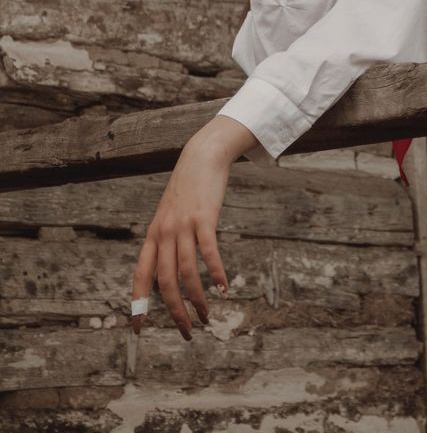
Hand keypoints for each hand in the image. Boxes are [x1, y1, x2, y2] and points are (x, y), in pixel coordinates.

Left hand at [130, 117, 256, 340]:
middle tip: (187, 332)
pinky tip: (224, 289)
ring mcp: (183, 226)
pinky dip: (216, 274)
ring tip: (208, 315)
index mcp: (153, 235)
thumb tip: (168, 271)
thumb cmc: (187, 189)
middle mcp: (164, 233)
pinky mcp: (203, 218)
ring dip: (197, 299)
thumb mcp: (169, 215)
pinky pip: (208, 253)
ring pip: (186, 273)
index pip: (141, 276)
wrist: (201, 157)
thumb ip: (167, 241)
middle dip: (175, 312)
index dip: (138, 304)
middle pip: (165, 282)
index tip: (139, 329)